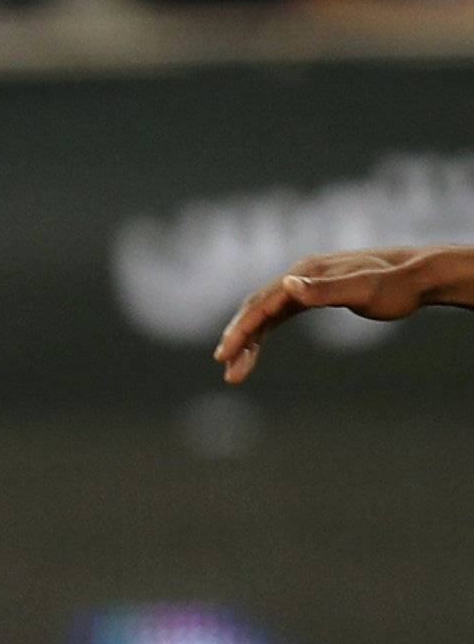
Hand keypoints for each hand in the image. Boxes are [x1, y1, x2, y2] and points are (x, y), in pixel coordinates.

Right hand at [214, 248, 467, 383]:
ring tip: (235, 372)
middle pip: (256, 308)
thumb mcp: (365, 290)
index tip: (224, 355)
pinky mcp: (312, 294)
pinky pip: (277, 315)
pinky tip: (254, 352)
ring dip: (247, 341)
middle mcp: (300, 275)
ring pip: (263, 313)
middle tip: (226, 370)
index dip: (241, 330)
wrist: (420, 275)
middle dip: (237, 339)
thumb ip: (326, 289)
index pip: (262, 303)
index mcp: (306, 272)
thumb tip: (288, 284)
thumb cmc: (397, 286)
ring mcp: (305, 284)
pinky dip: (262, 334)